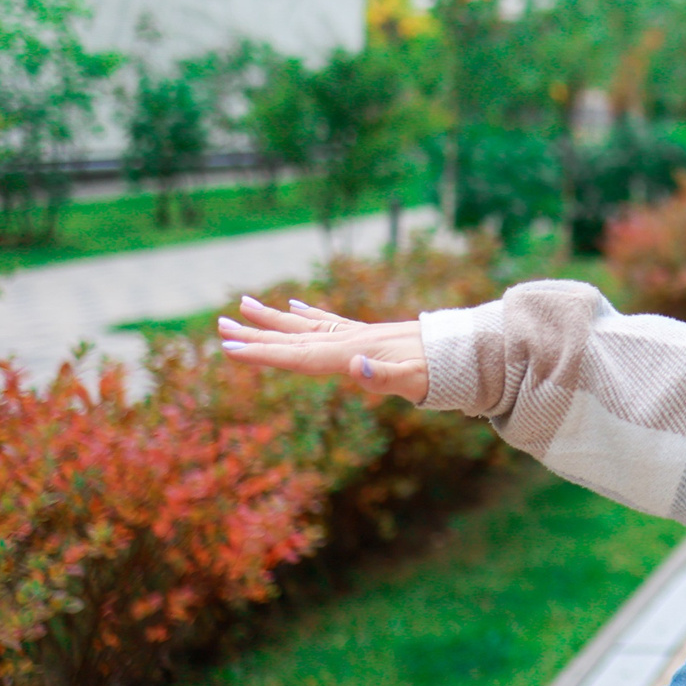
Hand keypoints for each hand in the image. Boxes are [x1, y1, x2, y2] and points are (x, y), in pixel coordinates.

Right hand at [218, 296, 429, 403]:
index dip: (264, 354)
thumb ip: (385, 378)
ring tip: (244, 304)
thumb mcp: (416, 381)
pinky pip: (329, 323)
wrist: (465, 352)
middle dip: (257, 334)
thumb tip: (355, 368)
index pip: (299, 356)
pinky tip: (295, 308)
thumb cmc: (441, 372)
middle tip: (220, 325)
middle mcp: (350, 340)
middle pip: (294, 337)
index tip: (231, 349)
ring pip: (306, 326)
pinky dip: (308, 316)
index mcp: (353, 353)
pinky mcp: (368, 335)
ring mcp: (358, 335)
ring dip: (274, 320)